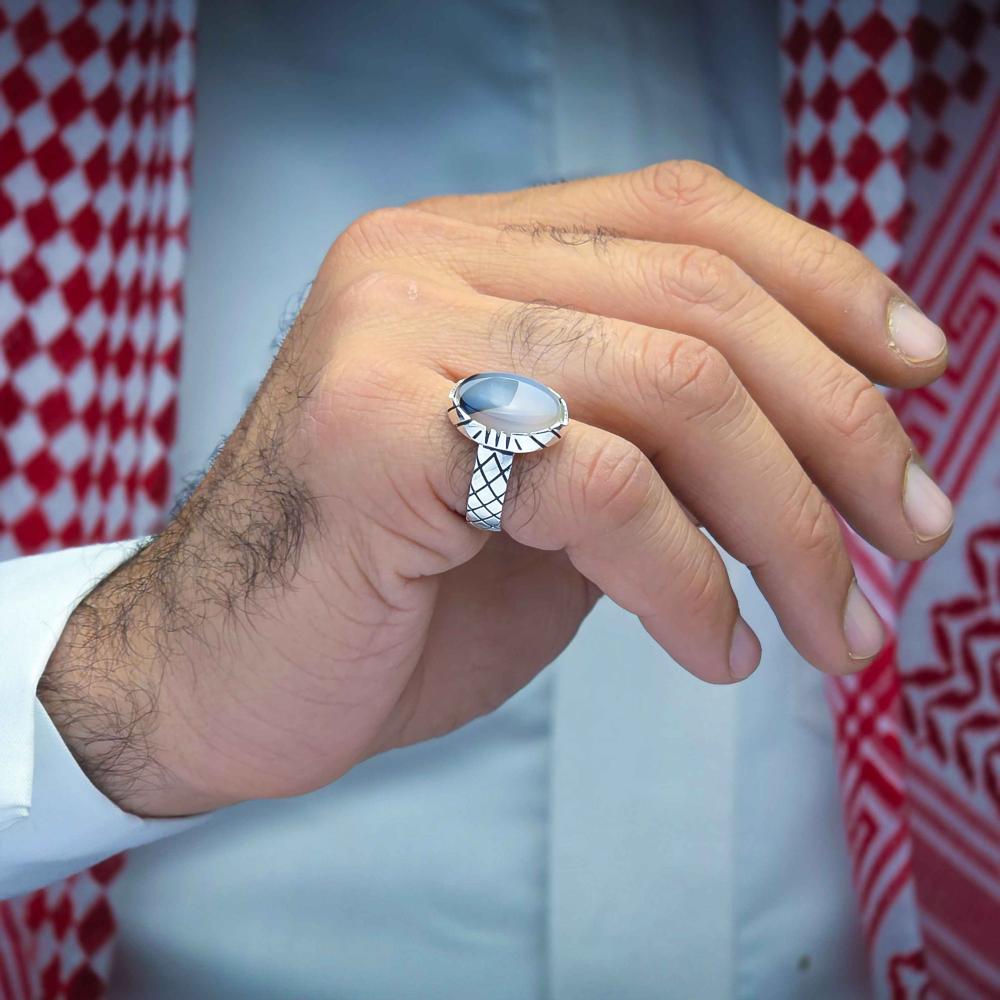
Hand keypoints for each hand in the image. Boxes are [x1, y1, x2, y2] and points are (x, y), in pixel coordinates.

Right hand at [41, 161, 952, 815]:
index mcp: (468, 246)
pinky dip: (690, 582)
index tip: (922, 373)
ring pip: (676, 388)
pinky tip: (713, 650)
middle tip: (911, 538)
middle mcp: (425, 256)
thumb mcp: (550, 490)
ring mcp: (391, 326)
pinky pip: (602, 483)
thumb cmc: (390, 595)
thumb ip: (652, 432)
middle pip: (702, 301)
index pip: (685, 210)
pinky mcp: (375, 425)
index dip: (827, 280)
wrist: (216, 674)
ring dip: (789, 523)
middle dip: (841, 429)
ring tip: (831, 628)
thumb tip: (826, 430)